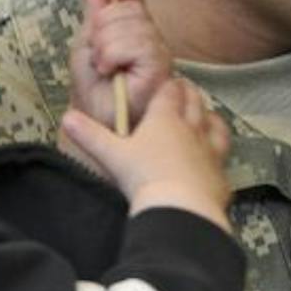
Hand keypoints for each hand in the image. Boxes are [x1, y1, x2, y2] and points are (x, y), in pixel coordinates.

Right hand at [63, 77, 232, 229]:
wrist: (180, 207)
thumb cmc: (144, 177)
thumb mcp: (112, 155)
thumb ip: (90, 135)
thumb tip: (66, 118)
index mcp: (165, 118)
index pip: (170, 91)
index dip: (168, 85)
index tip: (167, 83)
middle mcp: (192, 129)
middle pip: (195, 103)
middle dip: (190, 95)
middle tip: (186, 92)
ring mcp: (210, 152)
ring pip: (216, 127)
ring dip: (211, 119)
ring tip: (207, 118)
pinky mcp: (220, 176)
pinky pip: (223, 160)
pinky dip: (219, 157)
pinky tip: (214, 162)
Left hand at [67, 0, 169, 129]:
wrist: (93, 124)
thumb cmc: (92, 92)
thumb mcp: (86, 47)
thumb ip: (95, 18)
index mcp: (134, 35)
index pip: (136, 1)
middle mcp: (151, 43)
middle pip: (131, 9)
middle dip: (103, 25)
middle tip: (96, 52)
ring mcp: (159, 56)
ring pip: (133, 25)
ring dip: (105, 44)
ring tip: (102, 66)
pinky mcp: (160, 71)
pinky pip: (137, 44)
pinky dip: (114, 54)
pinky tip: (110, 70)